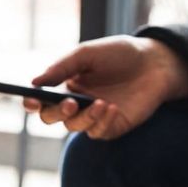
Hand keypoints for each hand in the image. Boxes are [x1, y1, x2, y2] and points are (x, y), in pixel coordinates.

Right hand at [23, 36, 187, 139]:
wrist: (155, 63)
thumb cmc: (119, 54)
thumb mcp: (87, 54)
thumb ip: (61, 67)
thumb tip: (35, 82)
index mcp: (64, 84)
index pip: (40, 99)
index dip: (32, 102)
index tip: (31, 101)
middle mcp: (75, 102)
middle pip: (51, 117)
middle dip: (56, 112)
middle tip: (70, 103)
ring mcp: (92, 116)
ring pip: (74, 126)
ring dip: (84, 117)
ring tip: (102, 102)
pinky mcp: (111, 126)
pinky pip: (97, 132)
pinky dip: (101, 122)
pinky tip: (112, 107)